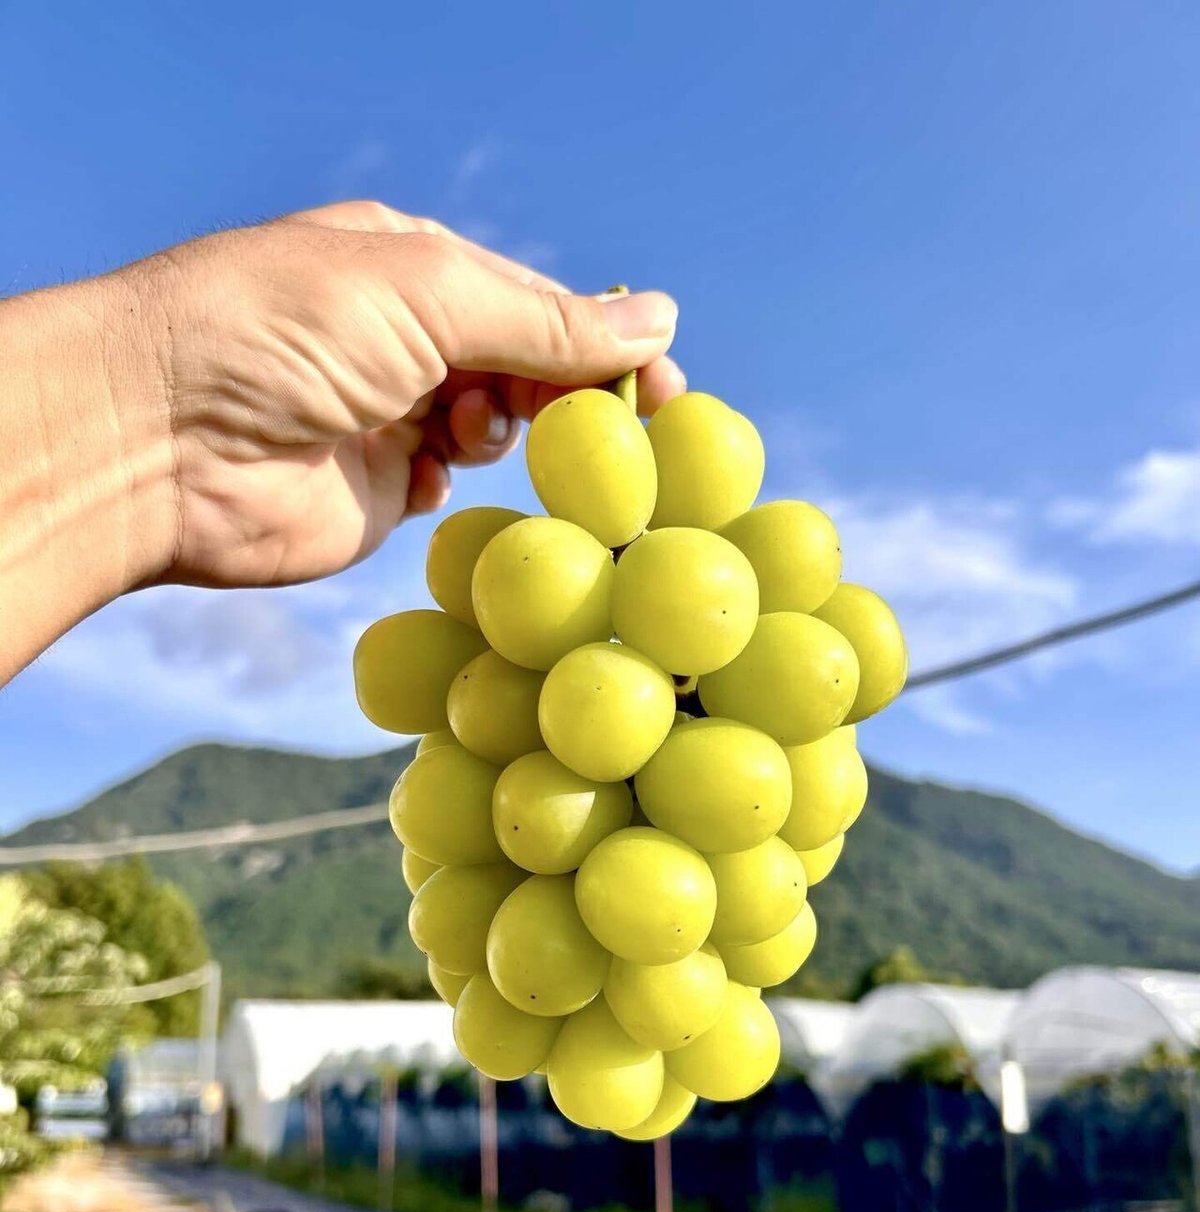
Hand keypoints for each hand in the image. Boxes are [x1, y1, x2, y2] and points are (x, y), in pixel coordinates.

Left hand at [121, 201, 682, 589]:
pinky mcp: (378, 492)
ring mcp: (393, 417)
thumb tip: (657, 318)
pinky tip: (428, 472)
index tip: (665, 389)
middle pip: (529, 369)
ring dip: (506, 434)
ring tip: (462, 428)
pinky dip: (459, 482)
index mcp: (414, 266)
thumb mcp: (427, 292)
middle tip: (617, 432)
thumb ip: (545, 317)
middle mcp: (406, 339)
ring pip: (501, 431)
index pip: (538, 302)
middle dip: (571, 395)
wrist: (162, 439)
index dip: (606, 344)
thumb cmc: (279, 330)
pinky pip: (454, 488)